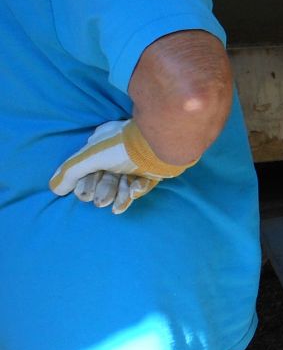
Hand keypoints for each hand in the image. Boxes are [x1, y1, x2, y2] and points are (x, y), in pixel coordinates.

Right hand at [50, 119, 187, 212]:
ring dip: (119, 195)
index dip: (85, 183)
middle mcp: (119, 151)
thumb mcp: (89, 157)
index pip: (88, 167)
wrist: (160, 143)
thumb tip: (55, 188)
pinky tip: (134, 193)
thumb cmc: (122, 147)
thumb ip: (70, 172)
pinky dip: (137, 190)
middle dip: (103, 191)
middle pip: (106, 177)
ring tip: (117, 206)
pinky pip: (143, 183)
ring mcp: (138, 160)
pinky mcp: (154, 169)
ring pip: (124, 183)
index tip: (84, 196)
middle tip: (101, 202)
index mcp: (102, 143)